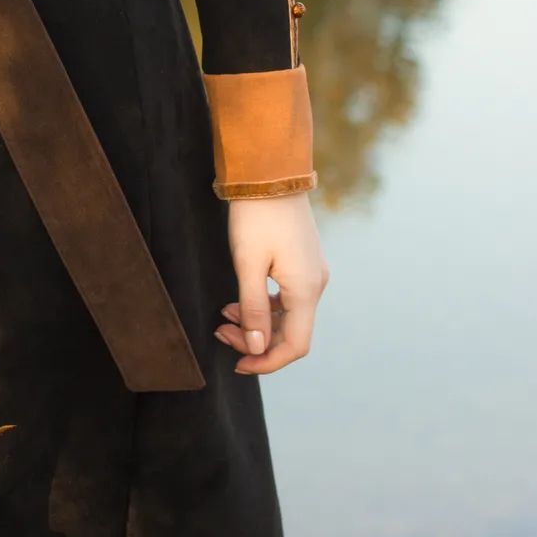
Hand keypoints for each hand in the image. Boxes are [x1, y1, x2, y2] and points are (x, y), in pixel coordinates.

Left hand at [213, 191, 328, 374]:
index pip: (295, 345)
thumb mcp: (248, 264)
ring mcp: (311, 271)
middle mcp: (315, 284)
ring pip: (287, 314)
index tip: (238, 364)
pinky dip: (264, 304)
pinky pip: (287, 296)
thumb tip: (257, 349)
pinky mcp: (302, 260)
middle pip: (290, 331)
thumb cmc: (256, 216)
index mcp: (306, 289)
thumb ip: (253, 308)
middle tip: (221, 333)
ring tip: (224, 317)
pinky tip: (239, 300)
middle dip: (256, 340)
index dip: (267, 361)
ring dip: (258, 322)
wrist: (270, 172)